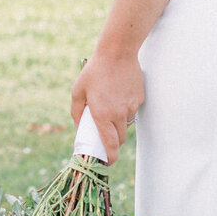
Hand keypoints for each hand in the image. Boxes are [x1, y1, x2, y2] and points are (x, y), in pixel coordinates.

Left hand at [71, 45, 143, 163]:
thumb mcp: (78, 91)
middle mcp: (119, 114)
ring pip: (127, 124)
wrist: (117, 52)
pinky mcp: (139, 99)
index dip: (110, 158)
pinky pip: (132, 110)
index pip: (110, 145)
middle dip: (114, 141)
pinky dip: (125, 108)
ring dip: (119, 122)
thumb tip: (79, 127)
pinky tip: (118, 94)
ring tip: (110, 104)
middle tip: (105, 136)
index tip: (107, 162)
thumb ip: (77, 112)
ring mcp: (131, 107)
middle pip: (121, 139)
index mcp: (103, 115)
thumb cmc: (94, 71)